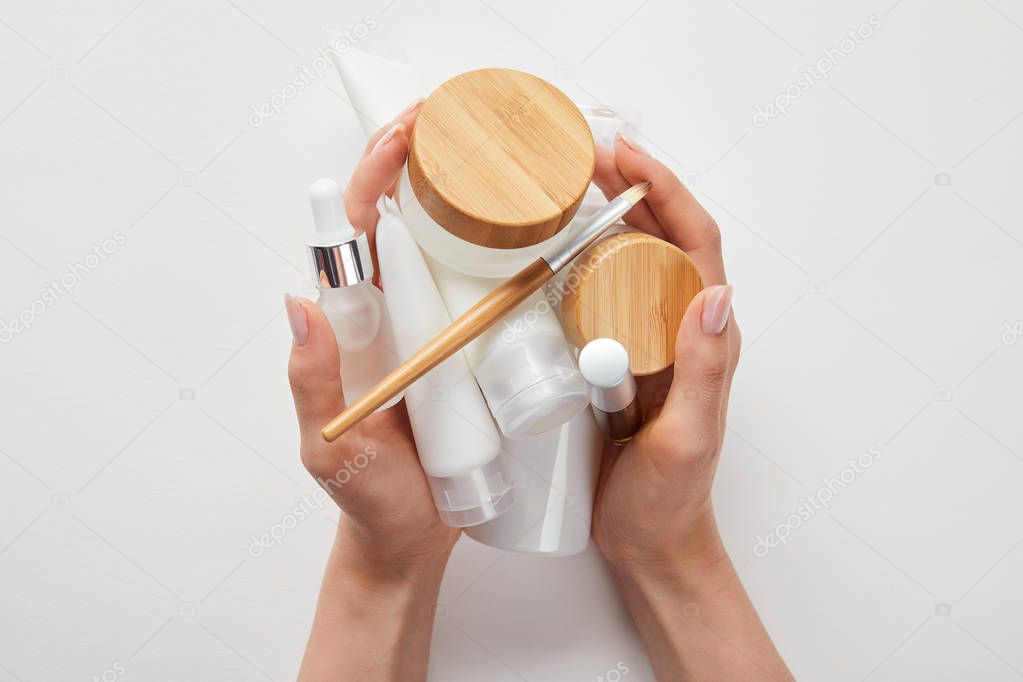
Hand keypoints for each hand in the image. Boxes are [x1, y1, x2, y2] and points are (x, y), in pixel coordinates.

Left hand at [288, 101, 455, 680]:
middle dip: (432, 165)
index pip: (355, 231)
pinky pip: (488, 296)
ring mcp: (434, 333)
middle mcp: (393, 317)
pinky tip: (537, 236)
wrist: (414, 539)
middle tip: (473, 125)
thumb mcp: (329, 447)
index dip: (376, 173)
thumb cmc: (368, 498)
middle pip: (405, 222)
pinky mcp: (472, 355)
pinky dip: (507, 258)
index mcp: (354, 326)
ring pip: (450, 252)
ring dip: (473, 202)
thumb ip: (311, 382)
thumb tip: (296, 303)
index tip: (412, 131)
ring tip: (512, 163)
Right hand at [590, 133, 738, 576]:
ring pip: (627, 259)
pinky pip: (595, 295)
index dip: (665, 189)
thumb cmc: (670, 498)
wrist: (646, 541)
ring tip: (560, 183)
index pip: (695, 241)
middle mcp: (677, 327)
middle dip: (627, 185)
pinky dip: (573, 260)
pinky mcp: (610, 358)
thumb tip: (718, 292)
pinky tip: (542, 250)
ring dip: (600, 214)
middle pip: (659, 236)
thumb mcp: (688, 438)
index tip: (624, 156)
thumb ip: (705, 372)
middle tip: (580, 153)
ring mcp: (642, 341)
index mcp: (705, 336)